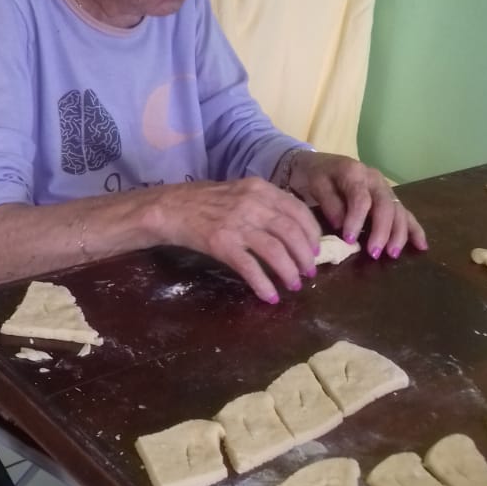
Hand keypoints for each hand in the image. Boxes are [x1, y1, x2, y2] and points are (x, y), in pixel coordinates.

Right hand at [152, 178, 321, 302]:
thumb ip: (265, 205)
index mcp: (260, 189)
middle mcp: (253, 204)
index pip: (298, 210)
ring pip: (276, 252)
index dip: (312, 233)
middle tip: (309, 273)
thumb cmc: (205, 202)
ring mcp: (237, 224)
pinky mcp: (222, 244)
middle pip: (292, 233)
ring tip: (294, 285)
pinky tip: (270, 296)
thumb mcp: (240, 192)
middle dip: (305, 257)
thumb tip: (293, 230)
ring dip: (289, 273)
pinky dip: (264, 285)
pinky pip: (251, 268)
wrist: (170, 208)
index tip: (316, 249)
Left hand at [288, 152, 427, 258]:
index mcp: (355, 172)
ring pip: (398, 211)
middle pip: (385, 206)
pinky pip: (406, 214)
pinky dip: (415, 230)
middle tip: (374, 253)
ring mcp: (385, 189)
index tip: (350, 240)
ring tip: (392, 254)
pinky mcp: (390, 199)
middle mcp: (374, 179)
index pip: (361, 198)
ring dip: (399, 234)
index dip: (357, 220)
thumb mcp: (316, 184)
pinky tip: (422, 246)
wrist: (319, 164)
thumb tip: (341, 225)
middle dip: (382, 231)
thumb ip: (329, 202)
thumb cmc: (316, 176)